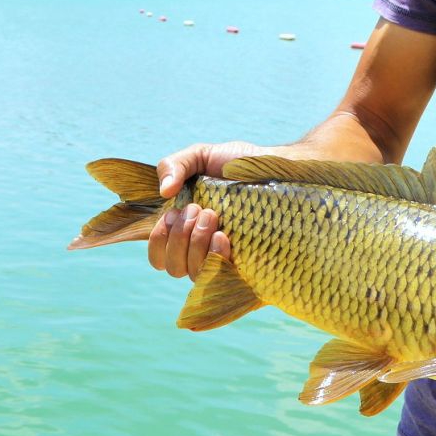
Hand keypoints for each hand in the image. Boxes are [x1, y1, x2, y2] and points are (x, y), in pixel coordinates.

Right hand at [148, 141, 262, 278]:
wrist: (276, 168)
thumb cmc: (238, 164)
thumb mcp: (201, 156)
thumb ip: (173, 165)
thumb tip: (164, 192)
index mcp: (186, 231)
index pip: (159, 257)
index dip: (158, 241)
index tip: (173, 214)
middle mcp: (202, 251)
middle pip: (173, 267)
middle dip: (179, 236)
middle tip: (198, 209)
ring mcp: (223, 261)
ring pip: (193, 274)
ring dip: (196, 244)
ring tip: (213, 216)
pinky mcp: (246, 268)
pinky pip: (221, 279)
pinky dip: (215, 258)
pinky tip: (224, 237)